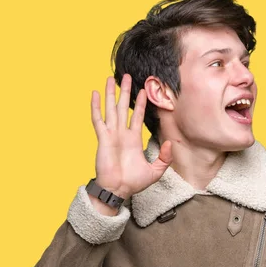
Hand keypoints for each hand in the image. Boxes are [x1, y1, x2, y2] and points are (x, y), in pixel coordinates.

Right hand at [91, 74, 172, 199]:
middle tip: (126, 76)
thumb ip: (164, 158)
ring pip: (110, 109)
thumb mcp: (155, 171)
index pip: (137, 116)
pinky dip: (96, 106)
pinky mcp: (103, 138)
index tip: (143, 90)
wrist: (118, 190)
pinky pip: (98, 119)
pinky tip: (95, 93)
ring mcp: (111, 134)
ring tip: (110, 78)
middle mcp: (121, 134)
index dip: (140, 103)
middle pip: (123, 107)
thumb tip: (170, 144)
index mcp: (133, 139)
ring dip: (110, 93)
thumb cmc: (133, 183)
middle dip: (124, 92)